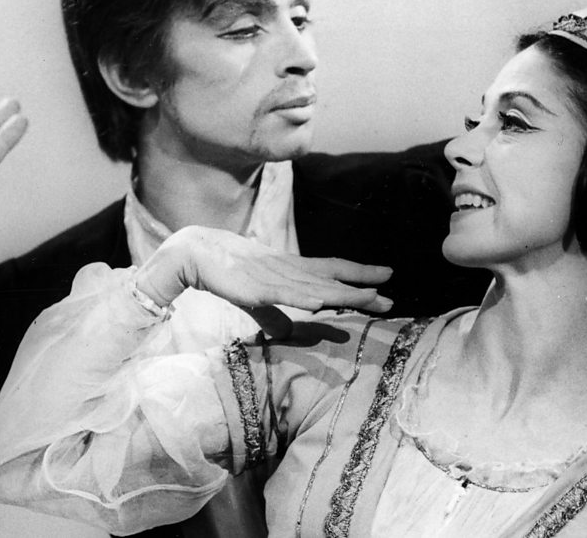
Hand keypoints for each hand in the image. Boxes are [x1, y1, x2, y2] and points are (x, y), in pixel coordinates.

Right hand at [134, 226, 392, 338]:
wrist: (194, 252)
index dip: (358, 276)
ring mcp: (274, 276)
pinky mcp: (255, 287)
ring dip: (344, 293)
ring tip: (372, 298)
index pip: (331, 272)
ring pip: (316, 286)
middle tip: (392, 298)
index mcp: (290, 270)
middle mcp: (288, 270)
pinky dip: (305, 298)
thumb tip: (287, 334)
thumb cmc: (226, 271)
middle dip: (362, 287)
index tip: (385, 282)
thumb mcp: (256, 298)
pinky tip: (323, 302)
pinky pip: (285, 294)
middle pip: (332, 278)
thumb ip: (273, 316)